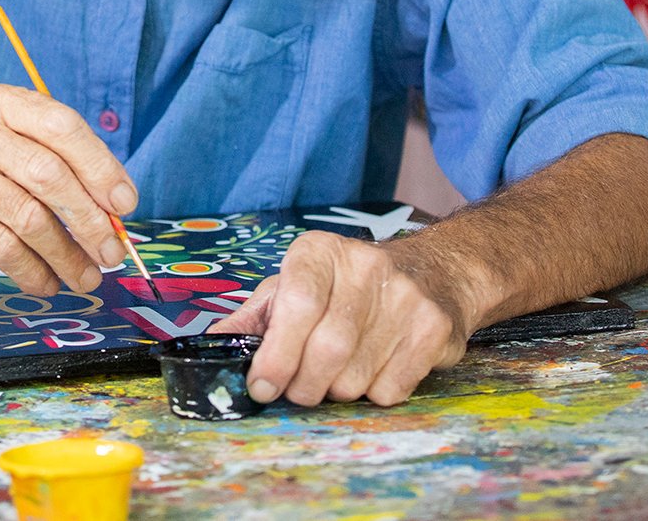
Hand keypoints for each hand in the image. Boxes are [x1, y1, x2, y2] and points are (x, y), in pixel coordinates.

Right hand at [0, 84, 137, 296]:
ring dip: (66, 255)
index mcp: (0, 104)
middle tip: (111, 253)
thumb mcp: (18, 157)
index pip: (61, 126)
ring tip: (85, 277)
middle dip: (88, 220)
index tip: (125, 205)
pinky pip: (2, 247)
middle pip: (47, 174)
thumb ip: (65, 171)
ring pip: (28, 217)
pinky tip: (46, 282)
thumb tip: (118, 211)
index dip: (100, 166)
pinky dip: (34, 271)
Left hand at [209, 230, 474, 405]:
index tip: (261, 386)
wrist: (433, 271)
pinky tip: (372, 371)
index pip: (297, 305)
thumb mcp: (295, 284)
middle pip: (327, 348)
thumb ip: (255, 316)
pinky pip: (392, 388)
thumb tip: (212, 343)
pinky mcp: (435, 328)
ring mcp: (406, 296)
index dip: (276, 354)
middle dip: (304, 385)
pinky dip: (373, 395)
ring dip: (337, 391)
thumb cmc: (345, 285)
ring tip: (335, 376)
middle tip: (297, 392)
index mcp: (319, 252)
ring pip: (357, 375)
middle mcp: (364, 266)